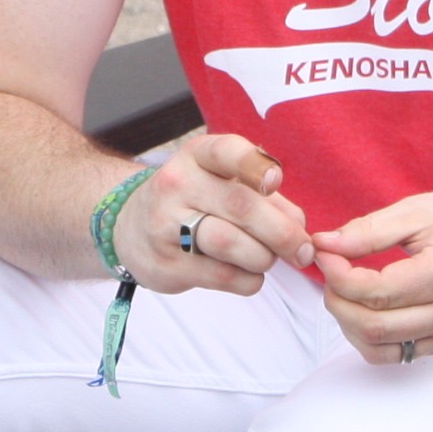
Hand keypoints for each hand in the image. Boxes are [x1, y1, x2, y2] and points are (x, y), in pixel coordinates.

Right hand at [113, 133, 313, 295]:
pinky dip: (249, 280)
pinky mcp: (167, 264)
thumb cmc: (193, 201)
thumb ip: (265, 198)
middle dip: (283, 233)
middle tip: (303, 250)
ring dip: (264, 258)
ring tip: (268, 259)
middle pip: (241, 207)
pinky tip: (248, 274)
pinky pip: (224, 276)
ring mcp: (166, 225)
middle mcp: (177, 185)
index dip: (256, 166)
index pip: (228, 152)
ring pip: (232, 244)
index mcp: (197, 156)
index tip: (276, 181)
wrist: (129, 228)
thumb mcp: (221, 183)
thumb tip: (300, 227)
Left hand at [310, 186, 432, 363]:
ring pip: (380, 348)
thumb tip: (324, 245)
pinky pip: (398, 355)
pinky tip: (367, 309)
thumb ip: (368, 230)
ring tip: (346, 291)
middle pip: (373, 326)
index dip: (338, 275)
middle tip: (331, 271)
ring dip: (349, 323)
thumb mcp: (418, 210)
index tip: (325, 253)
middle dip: (337, 300)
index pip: (376, 291)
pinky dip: (371, 338)